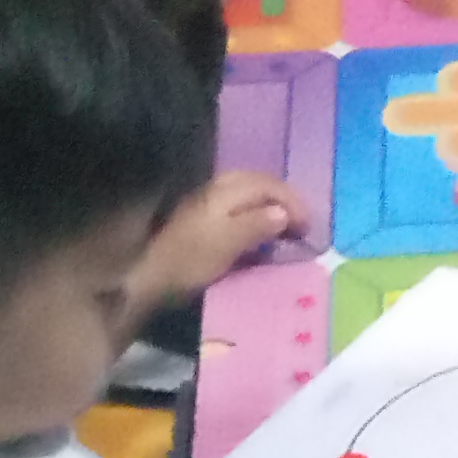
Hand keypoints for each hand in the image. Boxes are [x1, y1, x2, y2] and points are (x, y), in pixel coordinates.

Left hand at [130, 171, 307, 309]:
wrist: (148, 275)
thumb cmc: (190, 261)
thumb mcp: (227, 244)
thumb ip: (255, 225)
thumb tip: (284, 212)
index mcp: (225, 192)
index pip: (269, 185)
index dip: (294, 202)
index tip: (310, 228)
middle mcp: (216, 189)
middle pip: (258, 182)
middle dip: (284, 198)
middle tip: (302, 223)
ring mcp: (207, 201)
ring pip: (247, 191)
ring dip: (270, 204)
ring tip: (285, 225)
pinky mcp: (201, 216)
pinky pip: (238, 203)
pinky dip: (256, 211)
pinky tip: (259, 228)